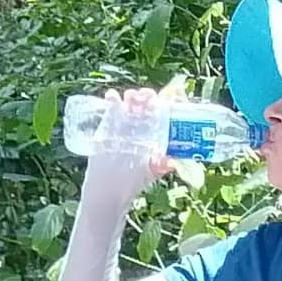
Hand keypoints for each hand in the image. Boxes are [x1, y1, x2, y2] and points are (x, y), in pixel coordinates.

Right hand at [81, 86, 175, 210]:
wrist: (109, 185)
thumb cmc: (134, 178)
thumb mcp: (150, 171)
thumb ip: (161, 166)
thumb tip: (172, 162)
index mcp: (156, 131)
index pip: (164, 111)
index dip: (168, 102)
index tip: (170, 98)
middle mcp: (143, 123)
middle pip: (147, 102)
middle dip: (148, 96)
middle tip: (149, 98)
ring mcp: (126, 121)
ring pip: (130, 100)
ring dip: (133, 95)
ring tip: (132, 98)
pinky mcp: (109, 122)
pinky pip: (111, 105)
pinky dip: (112, 98)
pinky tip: (113, 97)